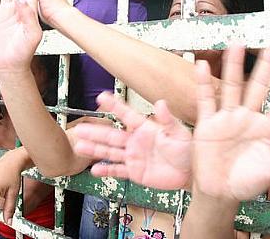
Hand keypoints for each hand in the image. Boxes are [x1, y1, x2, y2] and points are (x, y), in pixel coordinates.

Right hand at [74, 92, 191, 189]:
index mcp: (144, 128)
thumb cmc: (186, 149)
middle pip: (111, 135)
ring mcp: (133, 157)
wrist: (190, 172)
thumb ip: (167, 119)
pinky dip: (106, 170)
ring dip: (95, 150)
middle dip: (95, 132)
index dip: (114, 106)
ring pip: (110, 152)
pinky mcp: (135, 172)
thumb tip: (161, 103)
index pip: (126, 115)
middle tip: (79, 129)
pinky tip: (94, 170)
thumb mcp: (178, 132)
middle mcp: (135, 141)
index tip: (101, 96)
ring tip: (80, 146)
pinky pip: (118, 171)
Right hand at [191, 45, 269, 201]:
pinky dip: (203, 83)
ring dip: (234, 66)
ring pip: (232, 87)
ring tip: (237, 45)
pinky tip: (203, 66)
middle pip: (258, 86)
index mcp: (266, 128)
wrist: (219, 193)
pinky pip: (206, 100)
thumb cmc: (247, 182)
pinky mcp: (208, 123)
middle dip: (266, 65)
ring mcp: (227, 118)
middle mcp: (247, 118)